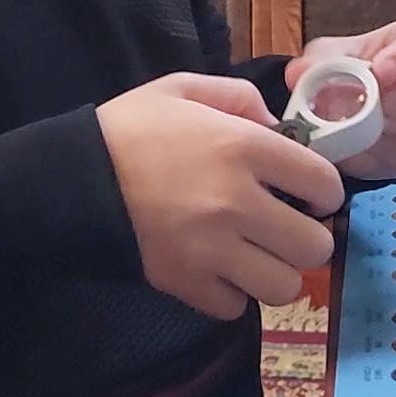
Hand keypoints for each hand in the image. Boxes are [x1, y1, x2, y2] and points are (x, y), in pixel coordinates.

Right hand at [97, 74, 342, 319]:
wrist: (72, 178)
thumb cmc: (130, 129)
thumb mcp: (184, 89)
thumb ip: (239, 99)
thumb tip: (279, 127)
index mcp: (243, 147)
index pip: (324, 183)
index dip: (324, 191)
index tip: (308, 194)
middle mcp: (237, 202)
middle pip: (314, 247)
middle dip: (306, 239)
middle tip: (284, 229)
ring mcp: (212, 249)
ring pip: (284, 287)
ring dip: (275, 272)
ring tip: (255, 256)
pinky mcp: (186, 283)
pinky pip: (237, 307)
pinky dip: (233, 294)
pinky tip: (219, 271)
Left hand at [285, 19, 395, 180]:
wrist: (344, 109)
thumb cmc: (347, 70)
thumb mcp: (327, 59)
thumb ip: (315, 64)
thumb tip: (298, 74)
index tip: (380, 71)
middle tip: (388, 103)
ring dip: (391, 127)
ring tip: (354, 127)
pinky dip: (377, 154)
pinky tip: (355, 148)